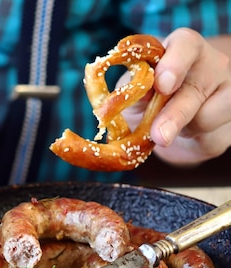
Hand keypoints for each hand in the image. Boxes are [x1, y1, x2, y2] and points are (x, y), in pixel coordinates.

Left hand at [121, 28, 230, 166]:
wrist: (167, 123)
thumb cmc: (146, 99)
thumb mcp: (132, 92)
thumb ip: (132, 90)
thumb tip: (126, 96)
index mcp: (182, 49)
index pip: (186, 45)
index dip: (174, 63)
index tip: (161, 84)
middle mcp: (211, 65)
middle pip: (197, 87)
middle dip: (175, 113)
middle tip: (158, 135)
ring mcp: (226, 91)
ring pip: (208, 116)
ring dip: (181, 130)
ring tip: (164, 129)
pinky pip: (212, 138)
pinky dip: (191, 143)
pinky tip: (185, 136)